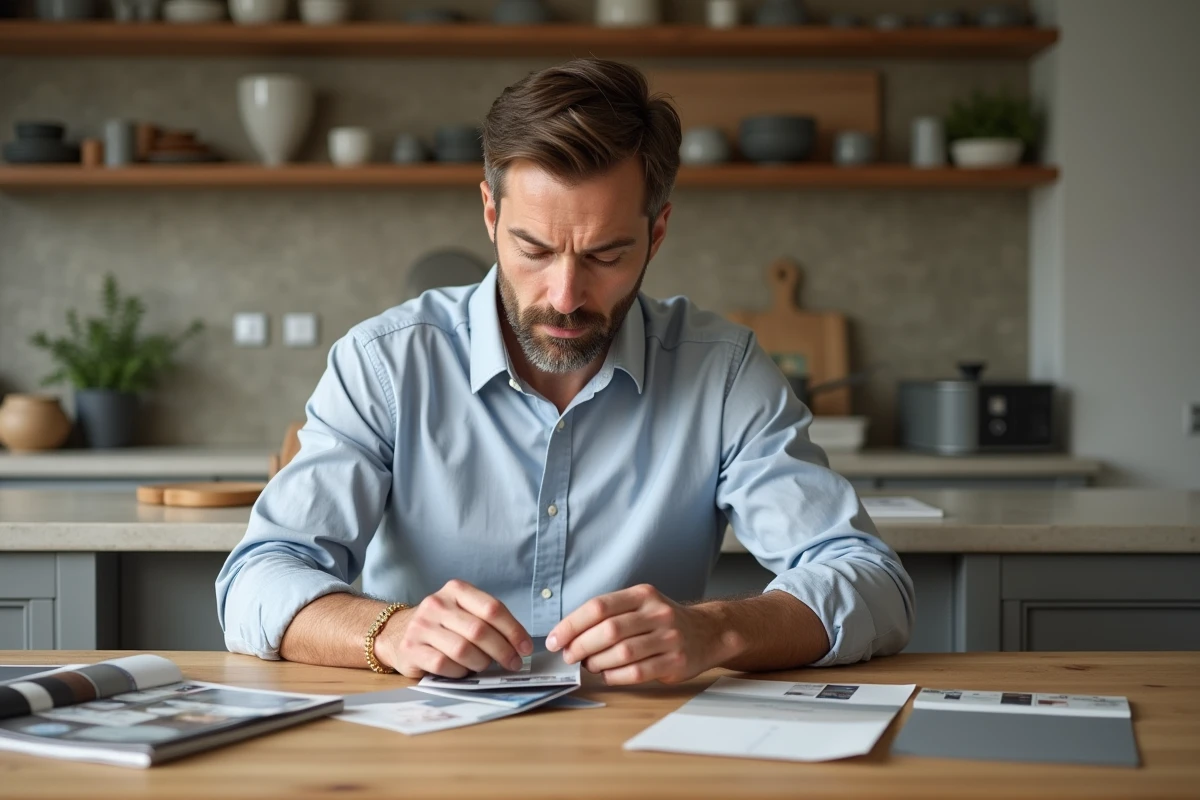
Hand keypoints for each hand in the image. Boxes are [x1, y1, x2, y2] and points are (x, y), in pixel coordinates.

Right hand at [378, 579, 532, 679]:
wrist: (397, 632)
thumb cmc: (441, 625)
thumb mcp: (463, 611)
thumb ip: (487, 621)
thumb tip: (519, 645)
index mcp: (456, 590)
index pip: (492, 609)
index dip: (514, 630)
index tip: (525, 648)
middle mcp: (437, 604)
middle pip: (480, 630)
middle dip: (503, 651)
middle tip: (513, 663)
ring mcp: (421, 626)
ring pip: (463, 650)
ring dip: (481, 663)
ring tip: (485, 666)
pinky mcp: (411, 649)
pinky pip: (444, 665)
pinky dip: (459, 672)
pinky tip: (463, 671)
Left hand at [545, 584, 733, 685]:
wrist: (708, 632)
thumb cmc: (662, 621)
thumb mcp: (640, 605)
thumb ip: (609, 615)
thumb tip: (567, 634)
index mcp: (642, 595)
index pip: (599, 607)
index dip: (571, 625)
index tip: (555, 639)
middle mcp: (657, 613)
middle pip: (609, 631)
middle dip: (581, 646)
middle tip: (569, 655)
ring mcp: (669, 638)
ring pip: (622, 653)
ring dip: (597, 663)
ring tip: (590, 665)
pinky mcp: (675, 662)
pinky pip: (637, 672)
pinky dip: (615, 676)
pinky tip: (609, 674)